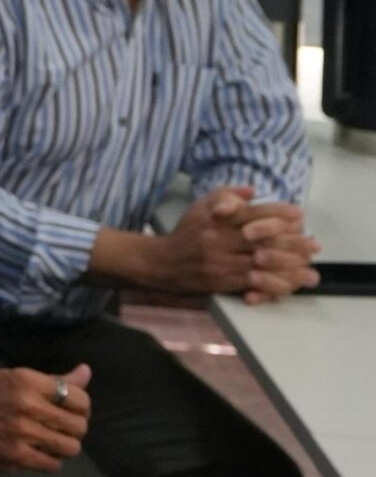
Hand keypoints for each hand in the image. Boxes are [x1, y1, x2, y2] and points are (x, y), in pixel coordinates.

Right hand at [0, 363, 90, 475]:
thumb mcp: (8, 378)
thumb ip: (51, 379)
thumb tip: (87, 372)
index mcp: (25, 380)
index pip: (79, 398)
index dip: (80, 407)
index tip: (69, 410)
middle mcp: (27, 405)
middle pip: (79, 425)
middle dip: (73, 428)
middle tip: (59, 427)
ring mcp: (22, 434)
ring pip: (70, 448)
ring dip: (62, 446)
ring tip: (48, 441)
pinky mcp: (15, 457)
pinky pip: (52, 464)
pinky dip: (48, 460)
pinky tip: (35, 452)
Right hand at [144, 187, 319, 298]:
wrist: (162, 262)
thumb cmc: (187, 232)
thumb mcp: (200, 206)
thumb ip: (225, 195)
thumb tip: (252, 191)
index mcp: (215, 218)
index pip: (252, 212)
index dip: (278, 212)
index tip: (300, 215)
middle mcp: (218, 238)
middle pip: (261, 239)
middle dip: (292, 242)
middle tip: (314, 245)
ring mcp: (219, 261)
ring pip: (260, 263)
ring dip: (288, 268)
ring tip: (310, 270)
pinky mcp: (220, 281)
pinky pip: (250, 282)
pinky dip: (272, 285)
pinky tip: (289, 286)